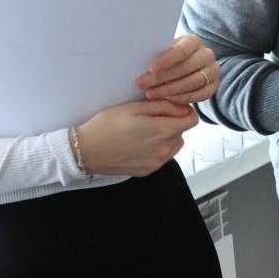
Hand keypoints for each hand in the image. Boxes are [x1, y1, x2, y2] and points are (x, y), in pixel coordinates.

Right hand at [76, 100, 199, 176]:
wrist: (86, 151)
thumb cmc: (107, 125)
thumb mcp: (135, 107)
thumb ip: (164, 106)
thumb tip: (184, 108)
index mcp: (163, 131)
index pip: (192, 120)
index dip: (184, 111)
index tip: (172, 107)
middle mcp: (164, 150)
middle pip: (182, 132)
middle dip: (173, 122)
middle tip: (151, 117)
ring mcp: (157, 163)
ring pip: (174, 145)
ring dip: (166, 137)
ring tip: (145, 131)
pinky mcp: (148, 171)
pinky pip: (162, 157)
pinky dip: (157, 149)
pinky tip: (139, 143)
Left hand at [136, 34, 218, 104]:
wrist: (184, 69)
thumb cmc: (167, 59)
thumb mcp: (163, 52)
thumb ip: (155, 53)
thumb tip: (135, 56)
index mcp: (194, 41)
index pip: (183, 49)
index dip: (167, 59)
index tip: (151, 68)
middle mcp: (207, 54)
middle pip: (187, 67)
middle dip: (163, 77)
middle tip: (142, 84)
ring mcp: (213, 71)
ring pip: (194, 82)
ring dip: (170, 89)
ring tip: (150, 94)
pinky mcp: (213, 86)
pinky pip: (202, 94)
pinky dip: (185, 98)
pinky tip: (169, 100)